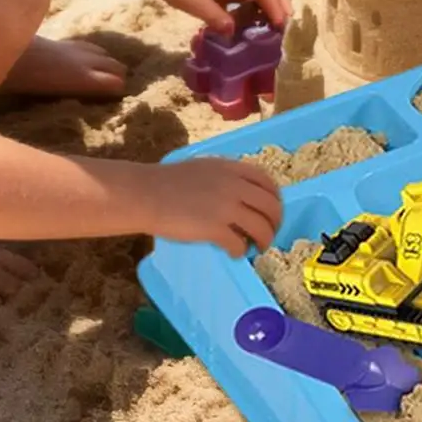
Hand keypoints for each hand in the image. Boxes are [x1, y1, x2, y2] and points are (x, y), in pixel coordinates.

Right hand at [147, 158, 283, 257]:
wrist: (145, 194)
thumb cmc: (168, 181)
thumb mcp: (205, 168)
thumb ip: (226, 177)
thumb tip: (241, 193)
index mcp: (233, 169)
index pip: (269, 183)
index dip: (276, 199)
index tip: (272, 211)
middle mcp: (236, 186)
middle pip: (272, 207)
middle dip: (275, 223)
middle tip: (269, 234)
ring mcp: (227, 208)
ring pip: (262, 228)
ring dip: (264, 241)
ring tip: (257, 248)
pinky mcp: (215, 229)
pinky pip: (240, 244)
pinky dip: (241, 251)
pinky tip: (234, 253)